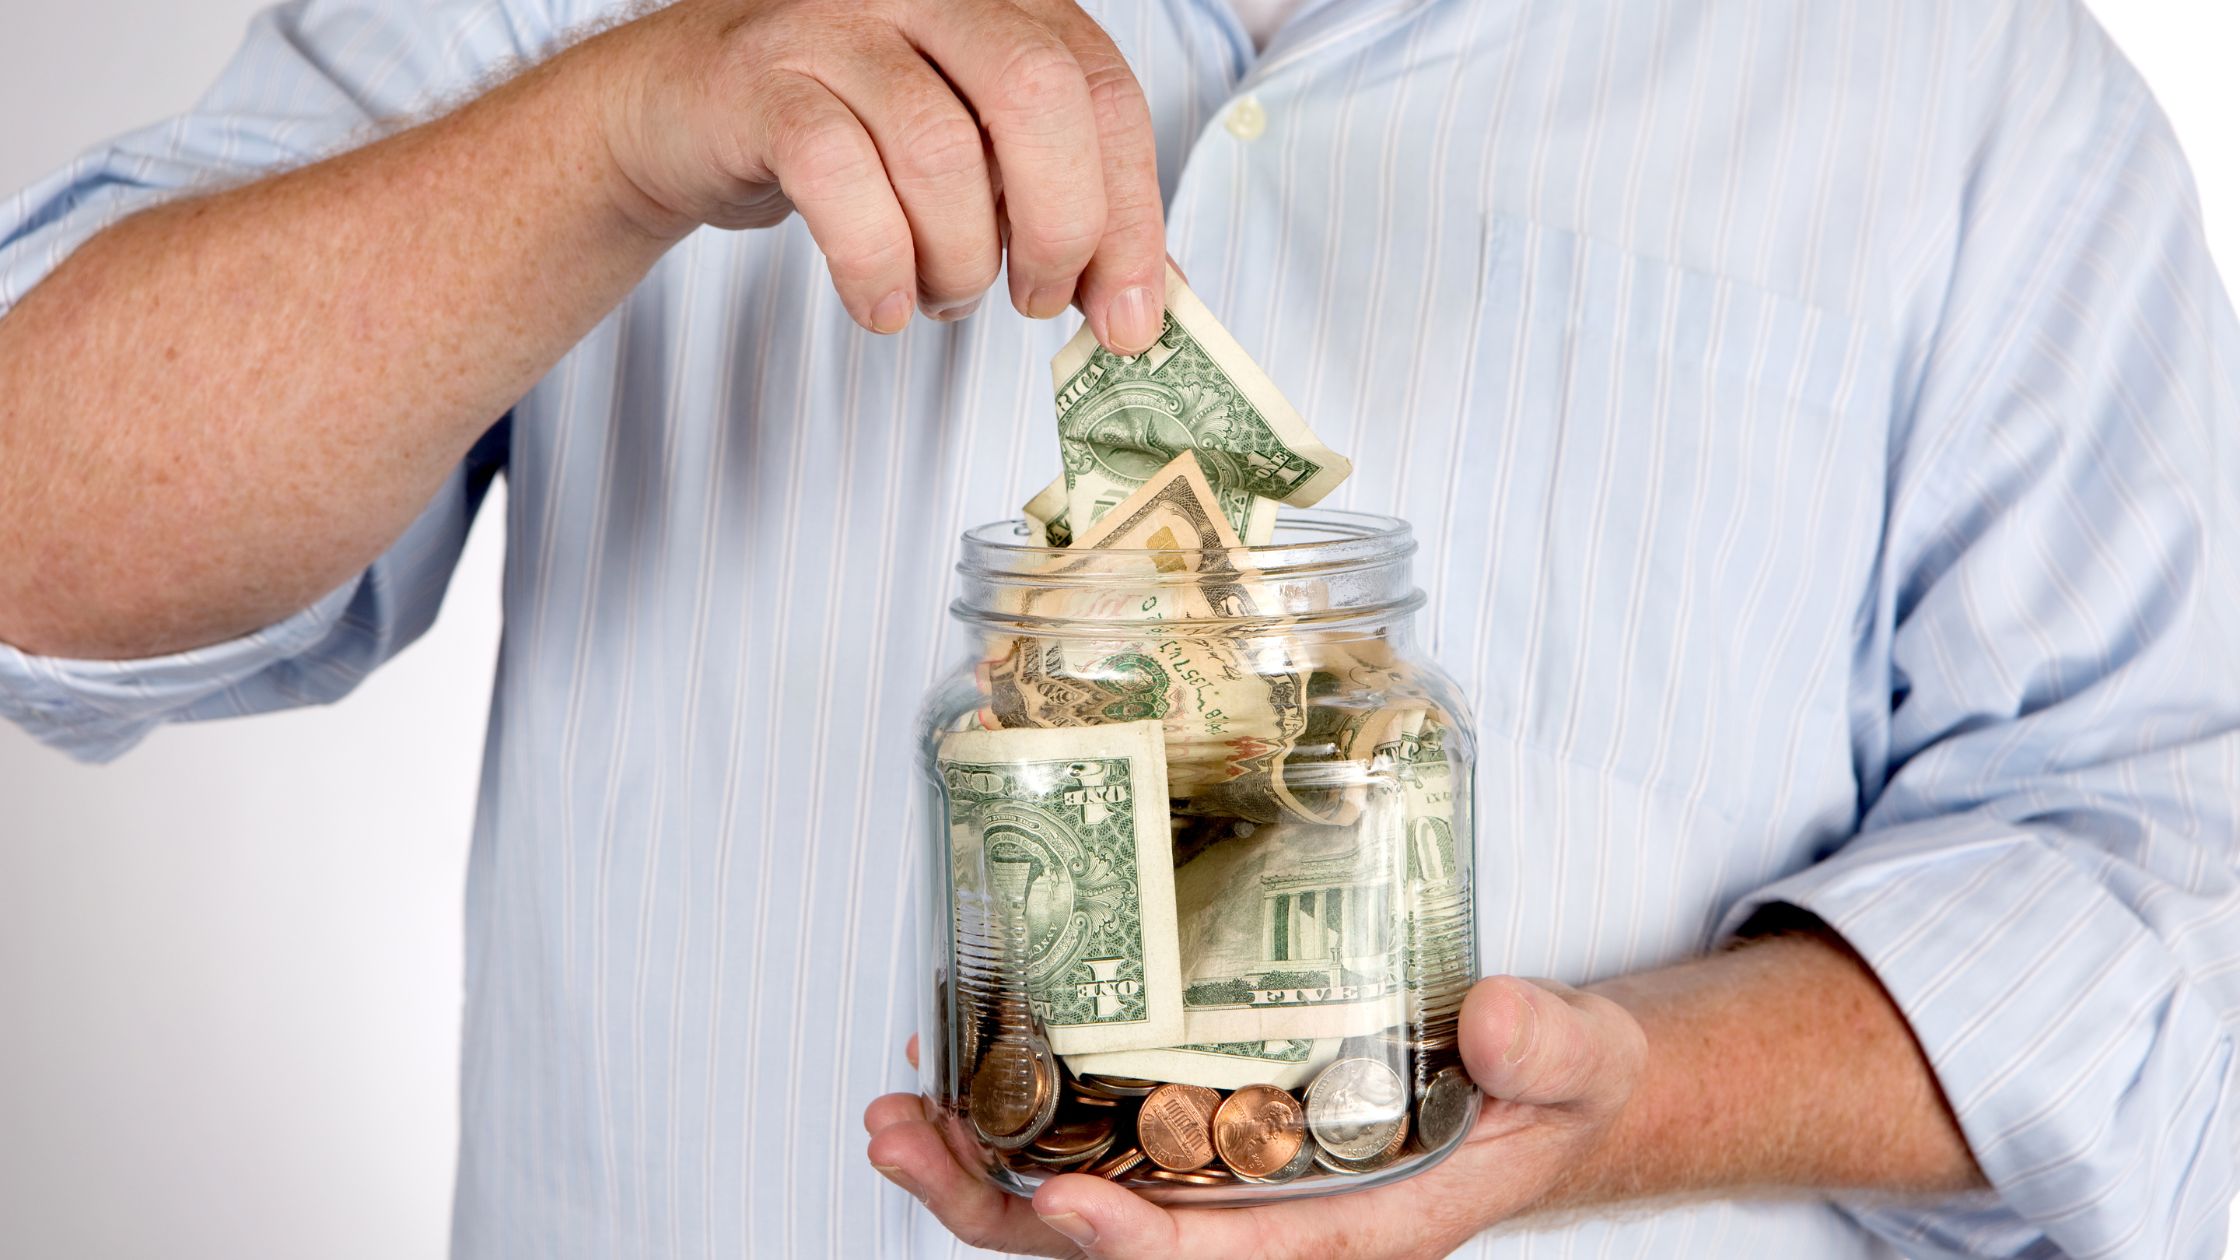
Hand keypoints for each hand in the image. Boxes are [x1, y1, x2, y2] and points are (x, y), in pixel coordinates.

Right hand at [587, 0, 1165, 348]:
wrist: (674, 112)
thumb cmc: (841, 137)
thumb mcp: (968, 161)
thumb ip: (1056, 211)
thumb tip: (1149, 306)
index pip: (1105, 90)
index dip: (1132, 211)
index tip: (1130, 316)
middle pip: (1039, 96)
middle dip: (1058, 227)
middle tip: (1035, 300)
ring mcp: (834, 22)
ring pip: (939, 151)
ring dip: (955, 262)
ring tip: (939, 297)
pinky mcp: (757, 78)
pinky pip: (838, 178)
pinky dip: (873, 264)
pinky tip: (881, 304)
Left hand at [862, 978, 1647, 1258]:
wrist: (1544, 1091)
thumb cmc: (1551, 1090)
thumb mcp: (1575, 1065)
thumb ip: (1547, 1048)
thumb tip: (1495, 1020)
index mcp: (1355, 1227)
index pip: (1228, 1258)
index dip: (1135, 1243)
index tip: (1061, 1201)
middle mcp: (1272, 1218)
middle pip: (1115, 1247)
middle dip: (1000, 1208)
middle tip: (905, 1140)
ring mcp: (1231, 1183)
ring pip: (1083, 1205)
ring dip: (980, 1169)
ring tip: (893, 1116)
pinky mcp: (1212, 1135)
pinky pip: (1102, 1147)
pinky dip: (1022, 1117)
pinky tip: (962, 1067)